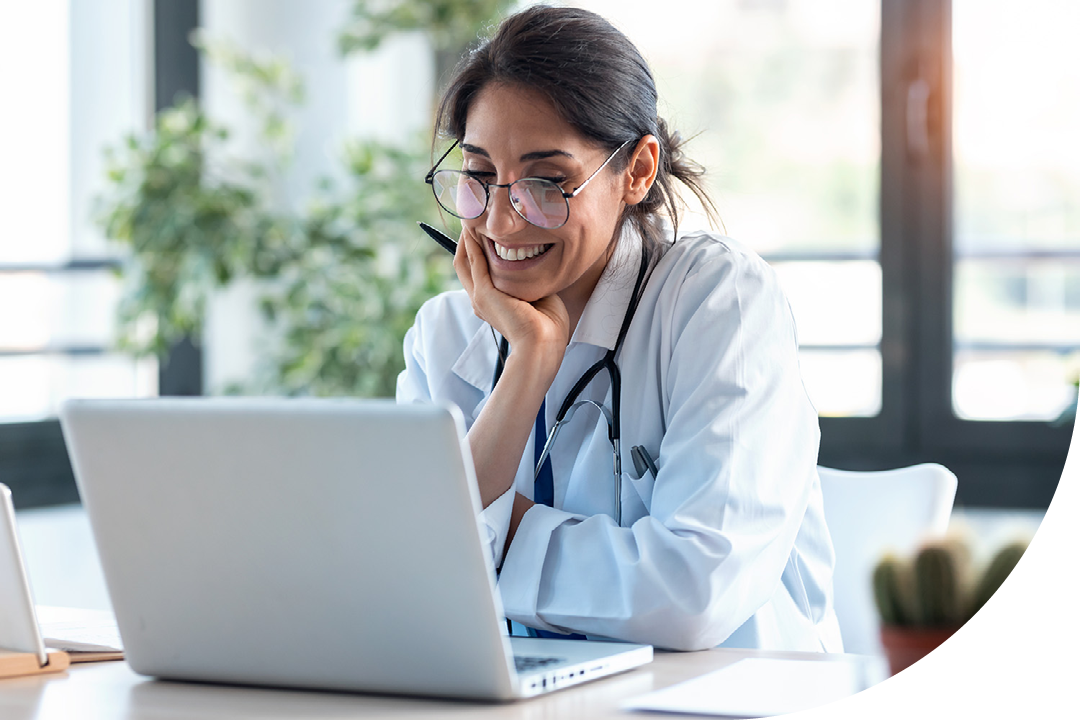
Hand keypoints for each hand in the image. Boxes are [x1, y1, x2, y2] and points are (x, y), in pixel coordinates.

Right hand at [454, 227, 569, 364]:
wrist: (543, 345)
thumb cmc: (547, 327)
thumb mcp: (537, 296)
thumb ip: (531, 279)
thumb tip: (538, 261)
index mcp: (491, 303)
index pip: (476, 270)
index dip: (476, 249)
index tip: (484, 229)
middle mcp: (480, 300)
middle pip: (463, 262)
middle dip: (466, 238)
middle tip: (474, 216)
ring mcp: (479, 297)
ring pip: (464, 259)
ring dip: (467, 236)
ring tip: (473, 216)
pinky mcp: (484, 294)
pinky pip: (474, 261)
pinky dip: (473, 242)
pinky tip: (476, 227)